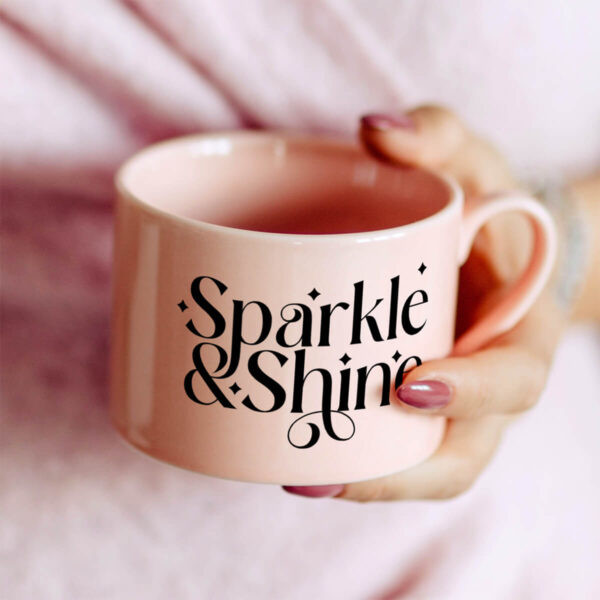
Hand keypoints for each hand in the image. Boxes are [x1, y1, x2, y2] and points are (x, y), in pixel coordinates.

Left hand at [283, 105, 569, 501]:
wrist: (486, 247)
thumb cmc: (484, 207)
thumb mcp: (471, 161)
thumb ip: (436, 137)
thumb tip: (374, 127)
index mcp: (518, 334)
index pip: (512, 381)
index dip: (470, 393)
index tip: (408, 384)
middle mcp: (483, 384)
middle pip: (456, 455)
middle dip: (395, 474)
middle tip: (316, 472)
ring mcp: (445, 402)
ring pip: (416, 464)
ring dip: (359, 478)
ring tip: (292, 472)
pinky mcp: (407, 401)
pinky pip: (386, 442)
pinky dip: (347, 451)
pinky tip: (292, 444)